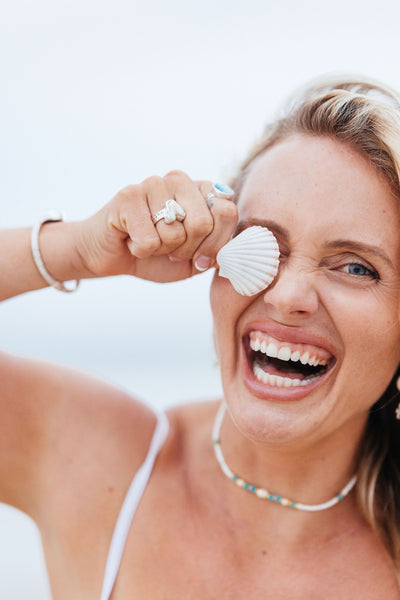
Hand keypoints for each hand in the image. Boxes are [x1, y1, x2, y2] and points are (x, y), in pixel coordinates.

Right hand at [75, 170, 237, 283]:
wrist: (113, 257)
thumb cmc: (157, 255)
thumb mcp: (195, 259)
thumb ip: (217, 251)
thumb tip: (228, 251)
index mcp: (203, 191)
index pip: (227, 212)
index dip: (215, 244)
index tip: (199, 257)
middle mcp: (181, 180)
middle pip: (202, 223)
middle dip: (186, 250)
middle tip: (169, 249)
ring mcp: (154, 183)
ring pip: (175, 233)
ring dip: (161, 250)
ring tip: (149, 241)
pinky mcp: (129, 195)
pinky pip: (150, 240)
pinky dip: (141, 251)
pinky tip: (132, 240)